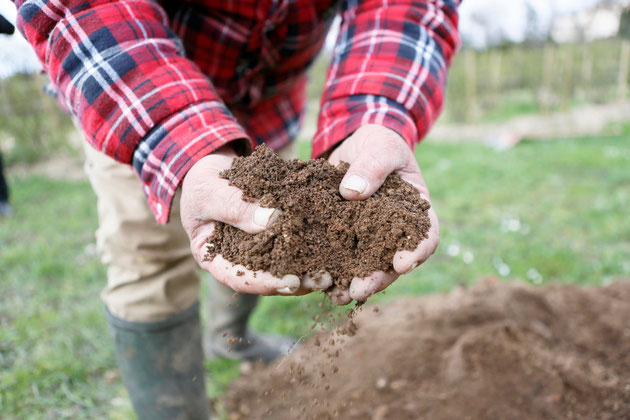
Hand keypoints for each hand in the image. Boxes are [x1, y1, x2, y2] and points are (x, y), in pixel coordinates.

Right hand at [180, 145, 331, 295]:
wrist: (215, 166)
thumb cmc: (202, 180)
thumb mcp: (210, 190)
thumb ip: (234, 206)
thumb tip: (271, 220)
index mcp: (214, 259)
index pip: (238, 278)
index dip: (265, 283)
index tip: (290, 282)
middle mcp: (239, 260)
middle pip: (267, 277)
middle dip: (296, 281)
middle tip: (321, 280)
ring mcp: (259, 249)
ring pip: (284, 264)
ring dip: (308, 268)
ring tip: (333, 271)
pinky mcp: (276, 234)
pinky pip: (293, 242)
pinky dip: (312, 244)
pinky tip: (333, 246)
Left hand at [326, 124, 439, 304]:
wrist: (355, 145)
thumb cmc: (379, 143)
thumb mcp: (380, 146)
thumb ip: (372, 166)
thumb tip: (352, 192)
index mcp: (415, 212)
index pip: (426, 236)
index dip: (417, 251)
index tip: (403, 262)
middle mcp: (394, 233)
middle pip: (392, 263)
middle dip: (377, 278)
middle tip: (360, 289)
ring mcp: (368, 239)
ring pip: (365, 268)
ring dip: (352, 284)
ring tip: (336, 295)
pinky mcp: (343, 239)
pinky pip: (339, 259)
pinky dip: (330, 271)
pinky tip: (316, 282)